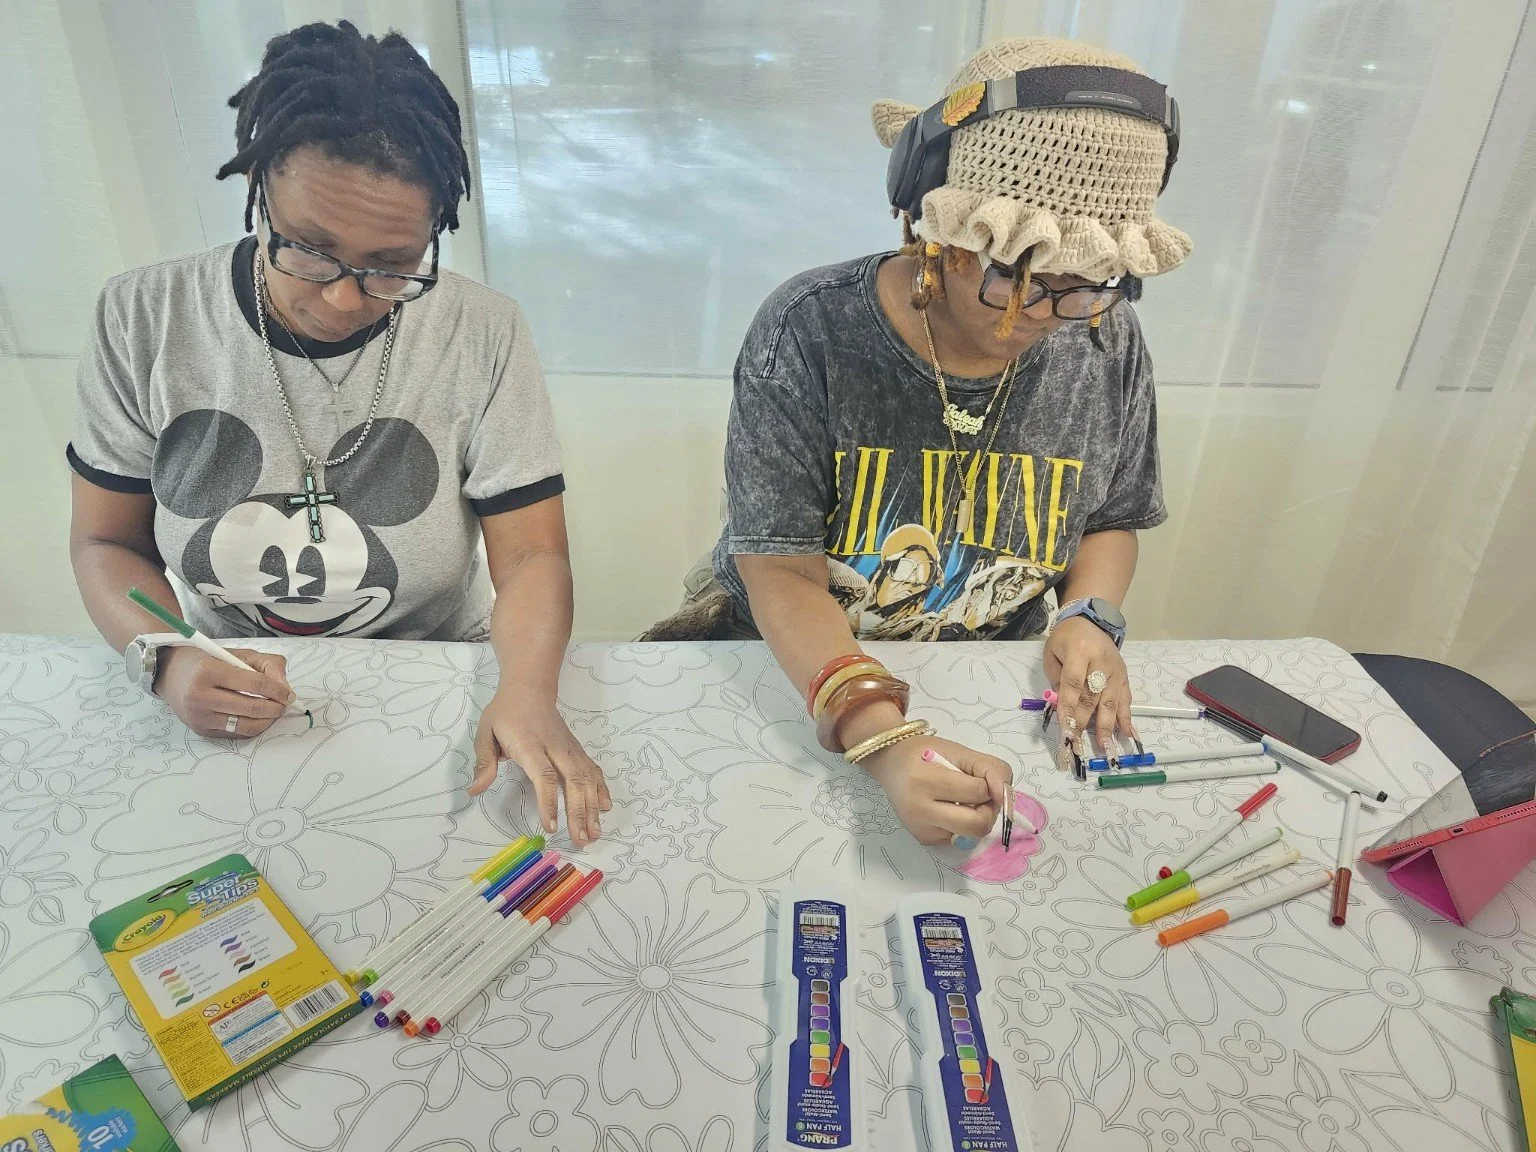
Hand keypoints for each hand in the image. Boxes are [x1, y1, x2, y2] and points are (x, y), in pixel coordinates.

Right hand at [155, 646, 293, 739]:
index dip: (278, 690)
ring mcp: (199, 716)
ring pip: (246, 725)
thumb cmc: (207, 662)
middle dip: (276, 708)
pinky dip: (252, 727)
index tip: (290, 694)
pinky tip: (257, 718)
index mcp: (209, 671)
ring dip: (267, 720)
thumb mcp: (237, 654)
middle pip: (252, 708)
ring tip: (273, 711)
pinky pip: (235, 733)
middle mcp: (201, 696)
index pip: (255, 684)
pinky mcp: (201, 730)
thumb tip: (286, 689)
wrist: (170, 674)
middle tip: (284, 704)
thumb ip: (267, 665)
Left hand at [470, 688, 612, 846]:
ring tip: (594, 832)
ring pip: (587, 778)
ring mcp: (569, 748)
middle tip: (581, 839)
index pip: (544, 776)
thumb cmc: (505, 713)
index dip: (549, 802)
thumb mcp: (486, 733)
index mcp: (531, 746)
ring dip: (592, 807)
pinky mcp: (577, 749)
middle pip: (573, 781)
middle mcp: (555, 748)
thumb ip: (484, 763)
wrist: (530, 688)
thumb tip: (474, 791)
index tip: (550, 826)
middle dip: (579, 812)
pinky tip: (604, 807)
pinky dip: (600, 788)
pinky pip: (592, 770)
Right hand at [864, 735, 1008, 846]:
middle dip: (988, 809)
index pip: (978, 792)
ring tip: (965, 801)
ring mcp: (922, 829)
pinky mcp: (925, 839)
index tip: (975, 775)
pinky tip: (949, 809)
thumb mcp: (960, 751)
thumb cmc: (925, 753)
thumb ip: (991, 769)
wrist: (891, 764)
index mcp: (926, 781)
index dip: (987, 783)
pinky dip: (963, 825)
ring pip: (971, 835)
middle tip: (979, 794)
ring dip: (978, 818)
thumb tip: (1006, 798)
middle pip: (977, 824)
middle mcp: (920, 810)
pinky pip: (959, 839)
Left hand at [1045, 615, 1132, 752]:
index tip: (1064, 728)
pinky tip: (1128, 735)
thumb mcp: (1053, 653)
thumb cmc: (1066, 638)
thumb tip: (1061, 709)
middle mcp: (1101, 662)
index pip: (1073, 684)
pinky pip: (1126, 700)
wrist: (1091, 621)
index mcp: (1080, 651)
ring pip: (1110, 702)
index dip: (1068, 707)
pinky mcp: (1124, 677)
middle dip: (1084, 722)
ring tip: (1104, 747)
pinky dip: (1126, 719)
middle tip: (1077, 743)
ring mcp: (1116, 671)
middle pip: (1092, 696)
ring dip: (1106, 726)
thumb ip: (1057, 679)